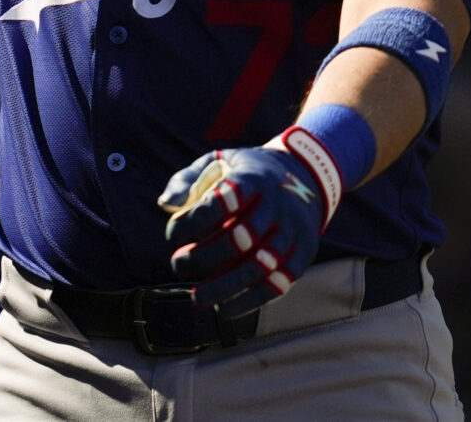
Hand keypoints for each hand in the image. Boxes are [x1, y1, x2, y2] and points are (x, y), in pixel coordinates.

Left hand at [157, 138, 330, 316]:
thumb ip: (187, 180)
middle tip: (178, 264)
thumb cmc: (247, 174)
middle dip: (204, 256)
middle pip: (242, 236)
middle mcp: (277, 204)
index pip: (223, 200)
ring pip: (261, 265)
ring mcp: (293, 230)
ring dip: (225, 287)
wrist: (304, 174)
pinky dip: (249, 301)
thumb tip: (165, 204)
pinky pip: (278, 284)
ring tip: (196, 297)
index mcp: (253, 178)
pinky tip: (224, 308)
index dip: (194, 220)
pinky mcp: (303, 253)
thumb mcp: (218, 162)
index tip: (172, 234)